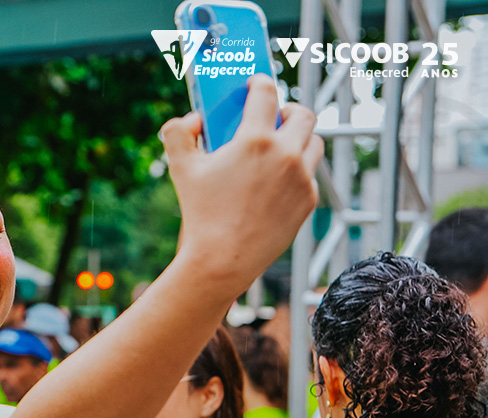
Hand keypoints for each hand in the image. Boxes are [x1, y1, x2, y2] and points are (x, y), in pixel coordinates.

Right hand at [162, 75, 323, 297]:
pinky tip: (279, 178)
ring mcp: (301, 178)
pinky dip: (297, 169)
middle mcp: (285, 154)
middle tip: (276, 115)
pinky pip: (309, 175)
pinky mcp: (308, 201)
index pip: (266, 93)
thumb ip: (178, 132)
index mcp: (254, 140)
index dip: (260, 82)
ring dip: (299, 138)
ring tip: (282, 145)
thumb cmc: (200, 214)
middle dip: (289, 109)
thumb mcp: (180, 168)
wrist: (222, 259)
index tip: (256, 83)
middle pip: (303, 114)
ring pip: (313, 143)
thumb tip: (194, 119)